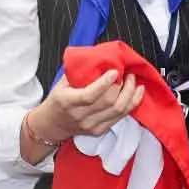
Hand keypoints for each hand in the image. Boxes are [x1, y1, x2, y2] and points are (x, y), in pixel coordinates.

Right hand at [29, 70, 144, 139]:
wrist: (51, 125)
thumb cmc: (56, 102)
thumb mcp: (60, 84)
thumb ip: (77, 72)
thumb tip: (96, 59)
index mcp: (68, 102)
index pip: (90, 95)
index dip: (105, 83)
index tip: (114, 71)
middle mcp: (81, 116)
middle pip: (109, 102)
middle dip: (122, 85)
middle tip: (127, 73)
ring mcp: (91, 125)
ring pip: (118, 110)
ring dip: (130, 94)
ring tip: (134, 81)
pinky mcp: (100, 130)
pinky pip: (121, 117)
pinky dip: (131, 103)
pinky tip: (136, 93)